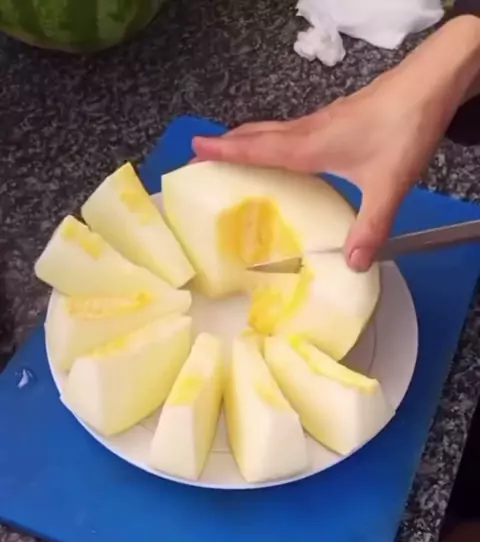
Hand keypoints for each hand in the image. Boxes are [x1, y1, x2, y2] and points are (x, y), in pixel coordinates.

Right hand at [193, 17, 479, 270]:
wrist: (430, 84)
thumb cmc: (405, 127)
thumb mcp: (388, 186)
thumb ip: (370, 227)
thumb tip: (352, 264)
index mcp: (311, 145)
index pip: (257, 148)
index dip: (224, 152)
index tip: (194, 152)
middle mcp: (310, 130)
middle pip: (257, 135)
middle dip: (225, 145)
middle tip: (198, 155)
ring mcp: (322, 121)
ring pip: (273, 130)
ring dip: (246, 140)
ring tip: (228, 153)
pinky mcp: (336, 118)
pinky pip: (291, 130)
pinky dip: (272, 139)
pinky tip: (281, 153)